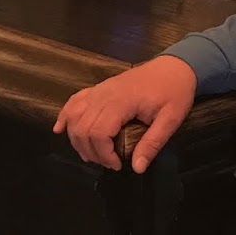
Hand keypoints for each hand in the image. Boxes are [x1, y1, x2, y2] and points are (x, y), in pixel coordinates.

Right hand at [53, 55, 196, 173]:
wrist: (175, 66)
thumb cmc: (175, 92)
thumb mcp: (171, 119)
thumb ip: (153, 143)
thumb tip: (137, 168)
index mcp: (122, 102)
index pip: (99, 132)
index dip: (103, 154)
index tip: (118, 165)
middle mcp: (104, 94)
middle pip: (83, 127)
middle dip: (91, 151)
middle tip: (109, 163)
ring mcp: (99, 89)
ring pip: (74, 116)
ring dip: (76, 139)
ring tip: (91, 155)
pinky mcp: (99, 88)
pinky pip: (74, 101)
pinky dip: (65, 116)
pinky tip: (60, 129)